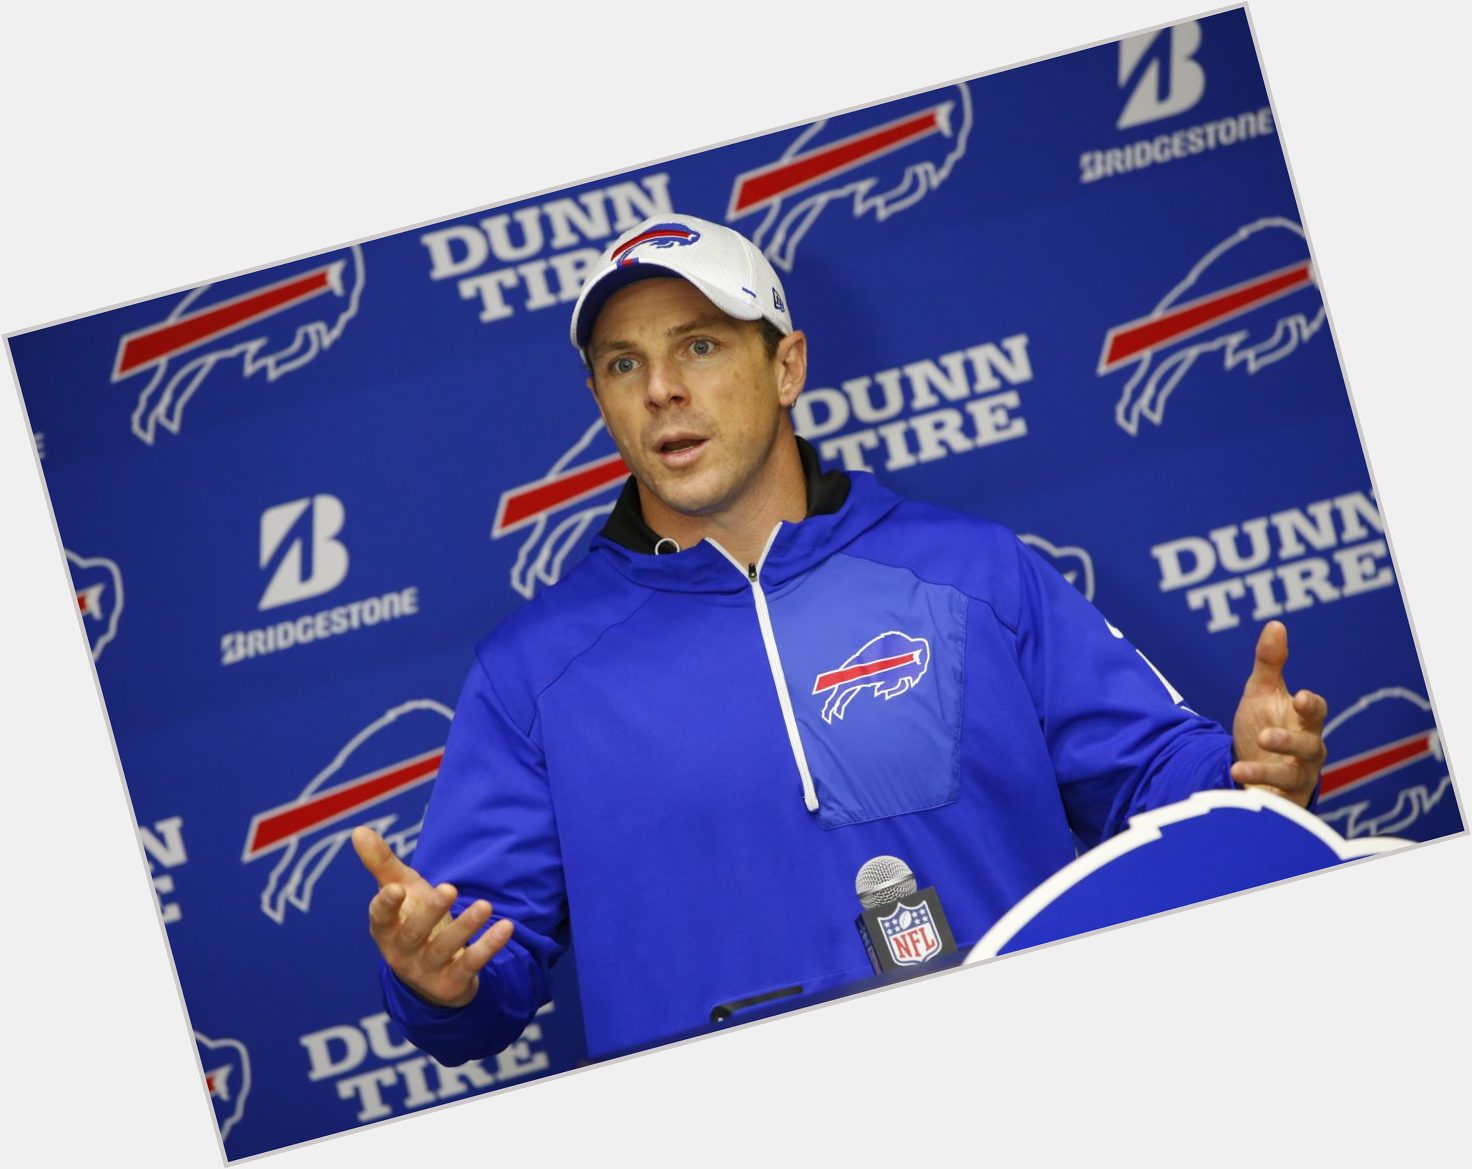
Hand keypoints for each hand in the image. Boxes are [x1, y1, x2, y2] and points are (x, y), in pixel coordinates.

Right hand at [351, 825, 512, 1008]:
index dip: (386, 905)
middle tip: (449, 888)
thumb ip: (381, 864)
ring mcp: (427, 970)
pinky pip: (471, 965)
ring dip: (464, 927)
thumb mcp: (400, 891)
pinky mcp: (453, 982)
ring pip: (444, 949)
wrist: (434, 973)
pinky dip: (488, 947)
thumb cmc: (413, 919)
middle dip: (430, 912)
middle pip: (413, 933)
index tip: (395, 888)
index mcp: (386, 929)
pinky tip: (506, 927)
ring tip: (484, 905)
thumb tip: (358, 829)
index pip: (380, 918)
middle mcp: (402, 953)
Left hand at [1230, 621, 1327, 807]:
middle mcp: (1306, 750)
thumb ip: (1269, 664)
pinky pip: (1278, 800)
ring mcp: (1297, 777)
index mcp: (1303, 721)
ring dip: (1268, 772)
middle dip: (1290, 741)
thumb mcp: (1261, 694)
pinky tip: (1238, 788)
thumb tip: (1276, 624)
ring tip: (1239, 768)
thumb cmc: (1263, 727)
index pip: (1316, 711)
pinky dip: (1260, 794)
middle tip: (1266, 736)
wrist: (1250, 769)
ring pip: (1292, 776)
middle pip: (1310, 746)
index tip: (1300, 697)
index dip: (1311, 705)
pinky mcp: (1284, 800)